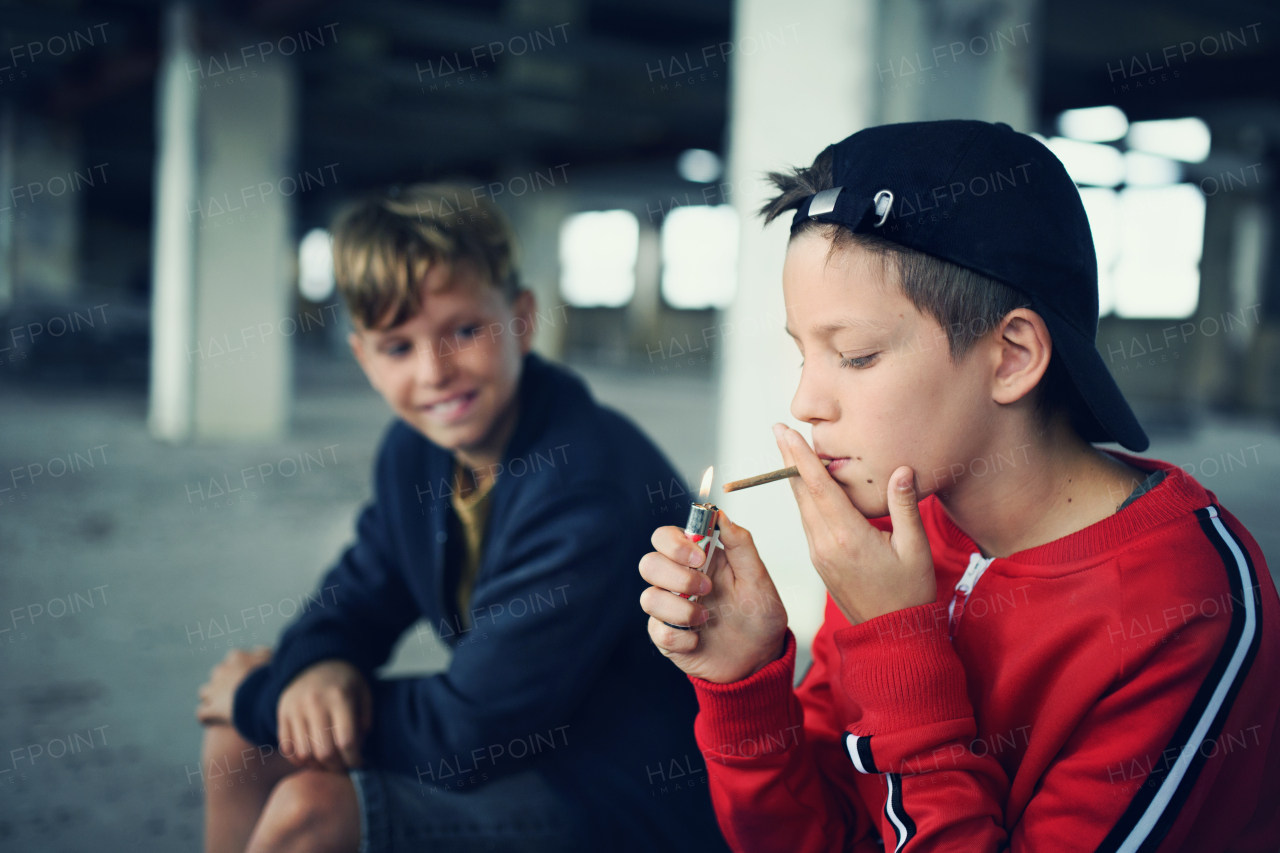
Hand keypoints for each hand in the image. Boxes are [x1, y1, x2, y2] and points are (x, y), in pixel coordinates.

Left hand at [197, 646, 271, 725]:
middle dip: (224, 684)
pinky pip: (202, 714)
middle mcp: (221, 670)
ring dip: (212, 699)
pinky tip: (214, 722)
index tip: (248, 680)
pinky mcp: (212, 710)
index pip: (233, 660)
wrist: (265, 697)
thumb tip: (258, 651)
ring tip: (224, 708)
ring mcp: (214, 690)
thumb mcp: (272, 659)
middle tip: (239, 694)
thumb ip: (264, 653)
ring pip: (205, 693)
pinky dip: (207, 718)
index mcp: (237, 657)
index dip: (239, 671)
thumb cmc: (272, 677)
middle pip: (218, 675)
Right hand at [277, 659, 371, 772]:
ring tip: (328, 764)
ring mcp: (295, 709)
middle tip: (343, 767)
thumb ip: (365, 721)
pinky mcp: (282, 715)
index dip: (354, 759)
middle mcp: (315, 703)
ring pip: (304, 753)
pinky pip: (287, 747)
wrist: (316, 661)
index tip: (359, 763)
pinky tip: (311, 759)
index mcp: (340, 697)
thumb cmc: (345, 682)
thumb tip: (357, 750)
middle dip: (336, 767)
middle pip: (324, 751)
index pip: (346, 741)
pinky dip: (298, 760)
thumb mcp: (364, 694)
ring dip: (317, 766)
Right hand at [639, 512, 788, 683]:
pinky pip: (657, 631)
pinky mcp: (668, 637)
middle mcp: (679, 582)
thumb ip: (741, 544)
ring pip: (649, 598)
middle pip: (648, 564)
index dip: (673, 543)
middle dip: (676, 576)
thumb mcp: (758, 578)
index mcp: (698, 560)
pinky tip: (699, 640)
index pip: (664, 537)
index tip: (699, 556)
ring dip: (679, 609)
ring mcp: (671, 610)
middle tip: (706, 588)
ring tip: (706, 618)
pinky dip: (680, 637)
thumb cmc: (759, 617)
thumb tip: (721, 514)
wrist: (761, 660)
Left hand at [775, 423, 935, 624]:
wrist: (891, 635)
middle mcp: (825, 544)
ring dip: (796, 477)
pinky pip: (808, 522)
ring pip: (802, 507)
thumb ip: (905, 506)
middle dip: (788, 459)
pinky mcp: (820, 561)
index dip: (800, 455)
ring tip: (790, 450)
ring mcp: (819, 554)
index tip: (785, 432)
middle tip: (779, 430)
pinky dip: (805, 498)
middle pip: (801, 492)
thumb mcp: (915, 549)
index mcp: (847, 537)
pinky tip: (808, 485)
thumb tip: (902, 469)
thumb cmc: (909, 593)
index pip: (817, 486)